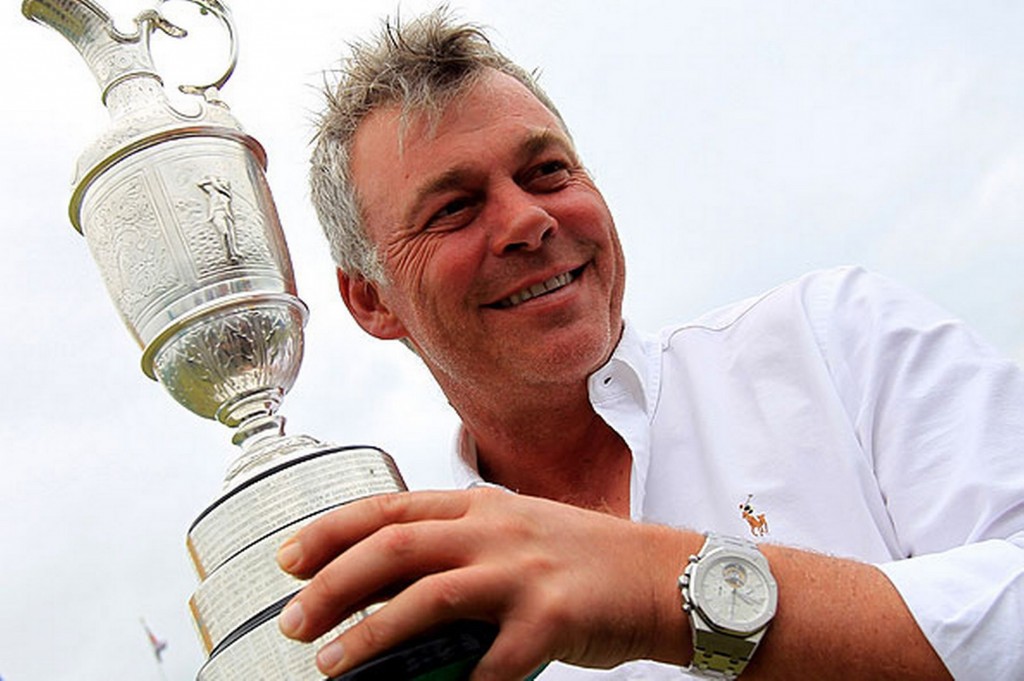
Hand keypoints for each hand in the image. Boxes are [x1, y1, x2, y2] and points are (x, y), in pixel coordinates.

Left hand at [276, 487, 693, 679]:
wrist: (657, 574)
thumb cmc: (578, 556)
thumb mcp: (512, 531)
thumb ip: (456, 543)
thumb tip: (384, 578)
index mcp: (479, 507)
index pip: (389, 509)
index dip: (331, 532)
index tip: (287, 559)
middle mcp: (496, 531)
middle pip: (395, 548)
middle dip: (333, 585)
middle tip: (293, 622)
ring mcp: (524, 573)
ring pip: (429, 598)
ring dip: (372, 635)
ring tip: (332, 665)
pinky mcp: (553, 619)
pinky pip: (492, 663)